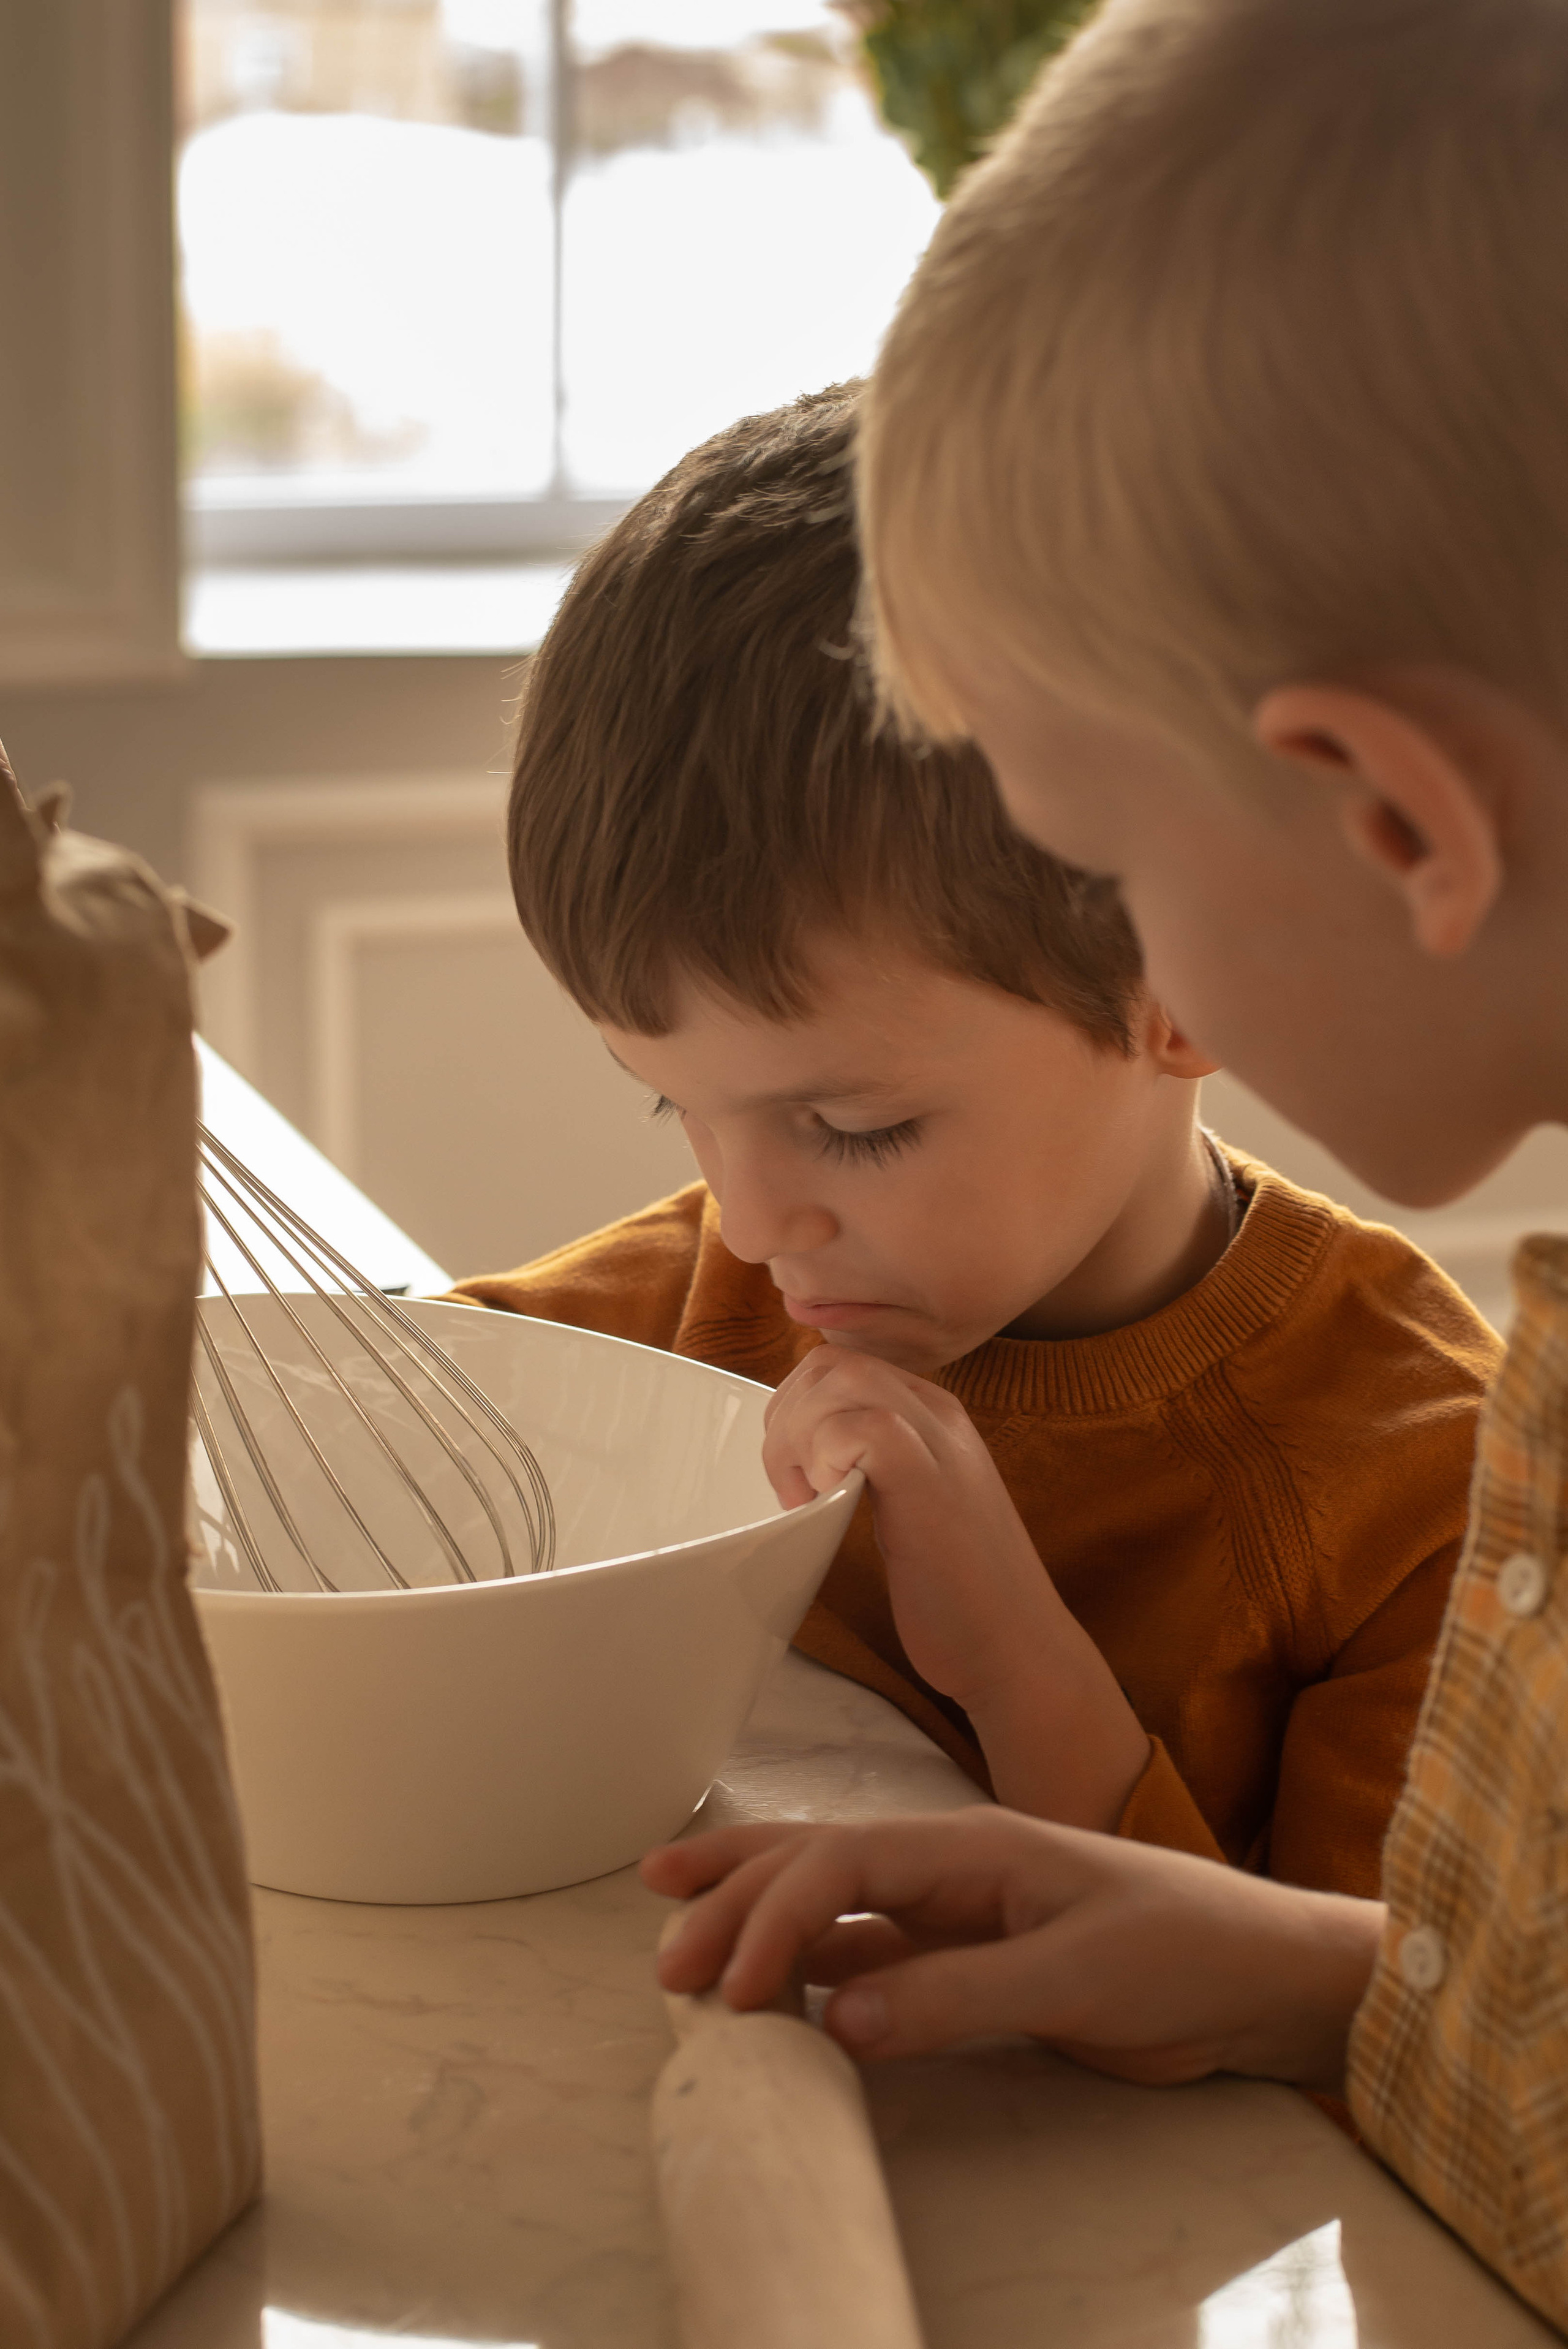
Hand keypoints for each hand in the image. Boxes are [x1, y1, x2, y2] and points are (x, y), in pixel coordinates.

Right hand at [643, 1811, 1383, 2094]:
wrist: (1260, 1978)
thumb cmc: (1186, 1952)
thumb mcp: (1079, 1973)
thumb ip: (958, 1993)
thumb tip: (838, 2016)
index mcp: (973, 1844)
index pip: (842, 1861)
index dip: (774, 1913)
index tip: (734, 1984)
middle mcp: (953, 1867)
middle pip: (819, 1863)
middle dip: (735, 1893)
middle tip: (662, 1940)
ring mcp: (959, 1914)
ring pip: (835, 1906)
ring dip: (761, 1921)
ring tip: (685, 1939)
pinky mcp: (973, 1962)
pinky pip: (873, 1957)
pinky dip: (814, 1967)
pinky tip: (776, 1987)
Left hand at [764, 1349, 1149, 1826]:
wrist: (1018, 1651)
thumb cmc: (956, 1597)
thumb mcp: (910, 1509)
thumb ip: (870, 1466)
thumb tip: (798, 1454)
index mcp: (934, 1416)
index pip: (838, 1365)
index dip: (797, 1411)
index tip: (798, 1478)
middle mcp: (939, 1415)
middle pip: (828, 1363)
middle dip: (786, 1419)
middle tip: (794, 1490)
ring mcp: (939, 1443)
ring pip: (838, 1379)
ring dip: (798, 1438)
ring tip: (809, 1499)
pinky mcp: (929, 1481)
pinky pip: (861, 1425)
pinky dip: (825, 1457)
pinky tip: (831, 1505)